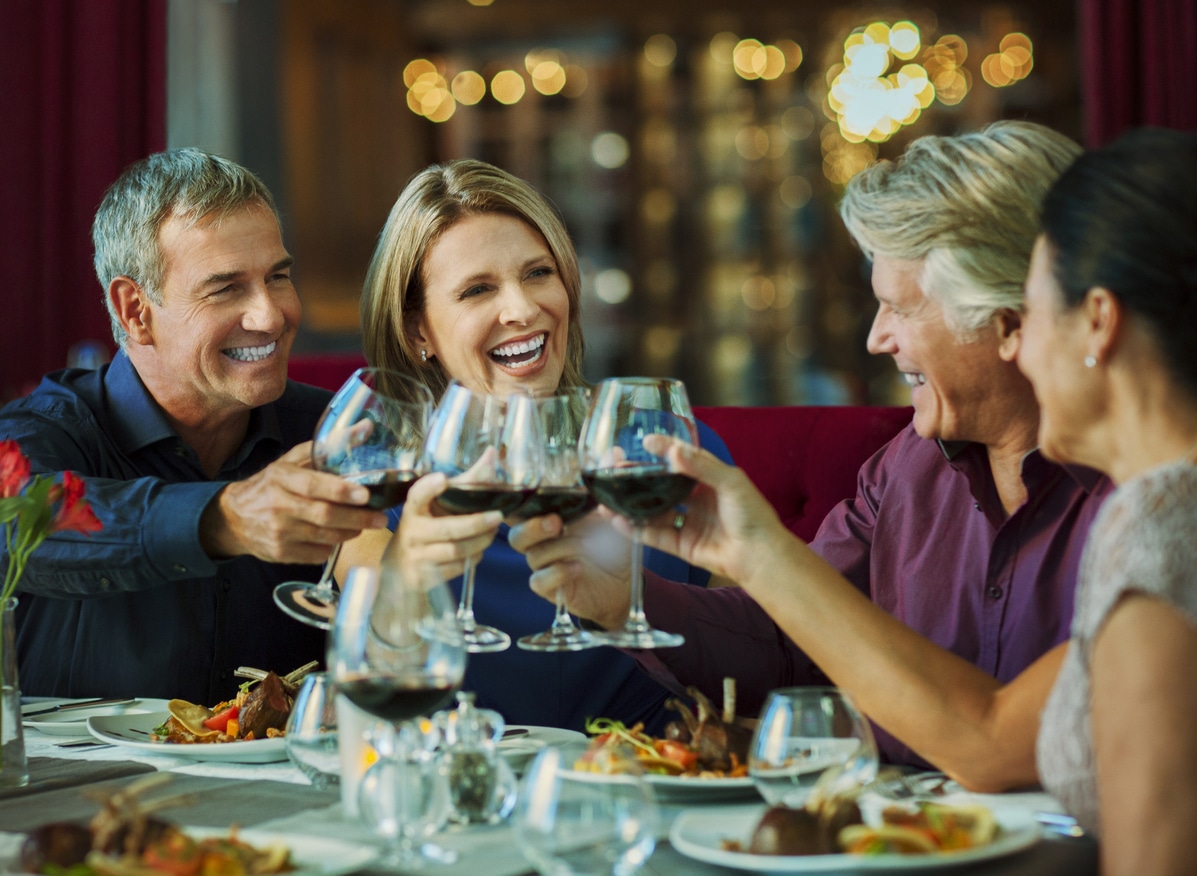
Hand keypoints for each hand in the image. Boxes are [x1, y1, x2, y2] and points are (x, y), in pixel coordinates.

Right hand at [201, 442, 388, 563]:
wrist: (233, 518)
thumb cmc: (270, 485)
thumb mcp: (291, 461)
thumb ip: (327, 446)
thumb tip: (367, 427)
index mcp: (280, 478)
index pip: (313, 485)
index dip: (341, 491)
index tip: (366, 495)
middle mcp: (277, 506)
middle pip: (324, 515)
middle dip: (358, 518)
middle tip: (381, 518)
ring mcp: (278, 532)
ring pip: (324, 537)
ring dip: (350, 532)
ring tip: (366, 525)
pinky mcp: (280, 553)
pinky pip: (316, 554)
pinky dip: (332, 546)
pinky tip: (338, 536)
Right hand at [392, 471, 502, 582]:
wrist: (398, 572)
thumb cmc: (426, 529)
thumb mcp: (439, 505)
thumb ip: (467, 481)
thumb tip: (493, 453)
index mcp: (413, 510)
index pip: (417, 496)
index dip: (428, 488)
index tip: (443, 479)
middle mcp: (411, 533)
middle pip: (448, 528)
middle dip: (476, 522)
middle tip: (498, 515)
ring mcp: (416, 557)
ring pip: (456, 551)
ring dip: (480, 541)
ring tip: (492, 533)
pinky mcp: (423, 578)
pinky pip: (456, 568)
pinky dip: (473, 559)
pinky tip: (478, 551)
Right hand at [509, 511, 632, 629]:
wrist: (623, 586)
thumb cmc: (615, 550)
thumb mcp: (617, 526)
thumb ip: (611, 514)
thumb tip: (604, 507)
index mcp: (554, 520)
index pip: (524, 511)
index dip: (519, 506)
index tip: (532, 497)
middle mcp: (545, 543)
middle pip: (517, 535)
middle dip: (532, 528)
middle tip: (555, 522)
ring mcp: (546, 567)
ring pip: (533, 556)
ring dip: (558, 549)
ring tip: (584, 547)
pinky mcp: (550, 589)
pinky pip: (538, 581)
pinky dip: (557, 572)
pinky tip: (578, 568)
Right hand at [602, 434, 791, 585]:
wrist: (760, 556)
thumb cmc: (753, 515)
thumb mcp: (731, 482)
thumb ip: (701, 466)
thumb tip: (673, 451)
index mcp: (711, 480)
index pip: (682, 460)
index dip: (664, 451)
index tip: (644, 442)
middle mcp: (697, 500)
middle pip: (662, 486)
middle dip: (640, 479)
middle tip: (618, 470)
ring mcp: (688, 523)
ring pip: (654, 512)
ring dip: (632, 505)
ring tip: (609, 498)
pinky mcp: (682, 546)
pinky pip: (655, 535)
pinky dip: (636, 529)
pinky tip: (618, 521)